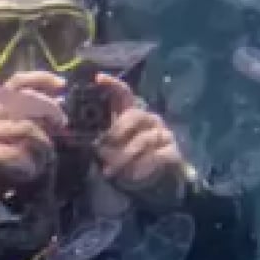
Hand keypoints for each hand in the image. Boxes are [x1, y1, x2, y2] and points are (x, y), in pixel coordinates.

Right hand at [0, 71, 65, 200]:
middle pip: (27, 100)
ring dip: (44, 143)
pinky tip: (29, 171)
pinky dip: (29, 164)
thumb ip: (25, 119)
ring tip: (46, 156)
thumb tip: (57, 105)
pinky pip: (17, 153)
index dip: (41, 78)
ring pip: (27, 128)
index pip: (17, 81)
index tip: (61, 84)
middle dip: (51, 110)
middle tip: (61, 124)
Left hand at [92, 73, 191, 206]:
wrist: (155, 181)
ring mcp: (163, 133)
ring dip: (123, 156)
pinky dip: (141, 165)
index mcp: (132, 114)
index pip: (124, 94)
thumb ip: (101, 140)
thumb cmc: (129, 160)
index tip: (98, 78)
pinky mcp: (172, 150)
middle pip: (134, 116)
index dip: (112, 84)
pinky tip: (132, 173)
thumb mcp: (113, 149)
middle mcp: (149, 119)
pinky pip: (156, 155)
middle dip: (115, 132)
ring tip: (109, 170)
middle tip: (101, 149)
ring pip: (143, 140)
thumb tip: (86, 139)